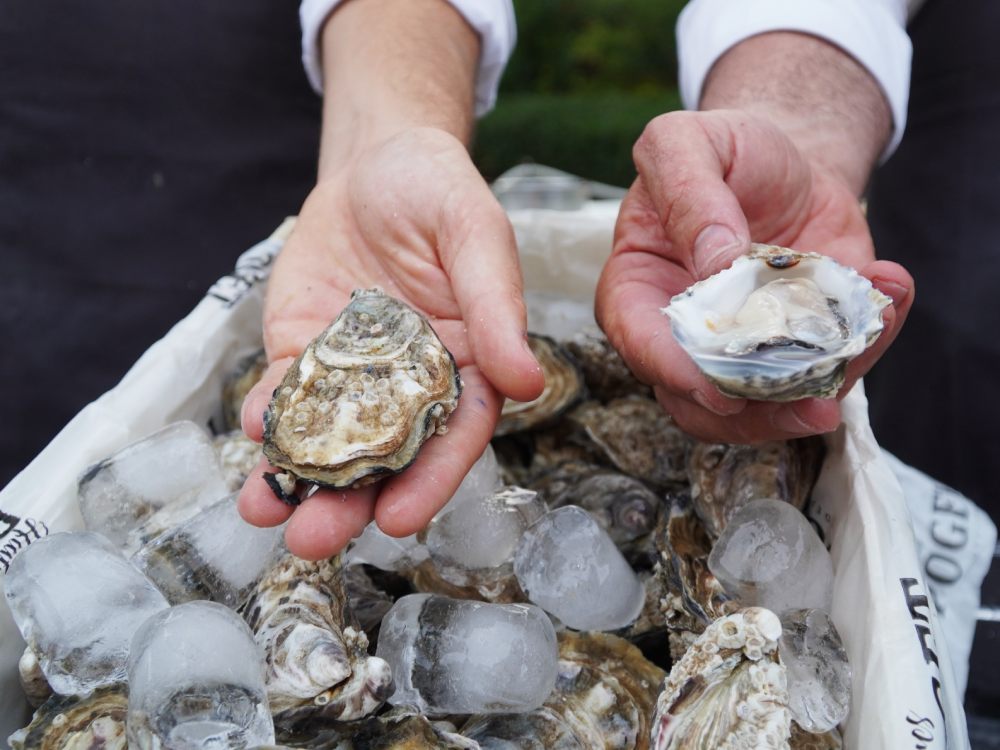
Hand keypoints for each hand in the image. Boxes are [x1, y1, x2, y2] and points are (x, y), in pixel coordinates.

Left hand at [237, 128, 542, 558]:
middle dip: (348, 503)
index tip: (399, 520)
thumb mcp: (475, 235)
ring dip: (294, 481)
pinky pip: (285, 393)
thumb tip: (527, 383)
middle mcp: (409, 386)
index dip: (430, 481)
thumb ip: (497, 305)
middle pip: (383, 458)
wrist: (376, 162)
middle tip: (313, 541)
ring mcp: (351, 375)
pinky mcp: (303, 352)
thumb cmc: (440, 192)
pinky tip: (252, 431)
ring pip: (326, 440)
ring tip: (264, 512)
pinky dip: (267, 415)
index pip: (454, 437)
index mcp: (466, 368)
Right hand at [596, 109, 913, 442]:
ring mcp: (746, 350)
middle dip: (762, 415)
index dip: (674, 374)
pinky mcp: (801, 347)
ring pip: (774, 403)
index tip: (718, 389)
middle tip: (816, 402)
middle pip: (705, 404)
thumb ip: (687, 191)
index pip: (641, 346)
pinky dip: (871, 339)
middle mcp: (686, 337)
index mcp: (638, 292)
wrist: (787, 161)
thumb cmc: (723, 151)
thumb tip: (714, 262)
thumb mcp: (685, 142)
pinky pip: (830, 367)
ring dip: (831, 380)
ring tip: (875, 322)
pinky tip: (890, 286)